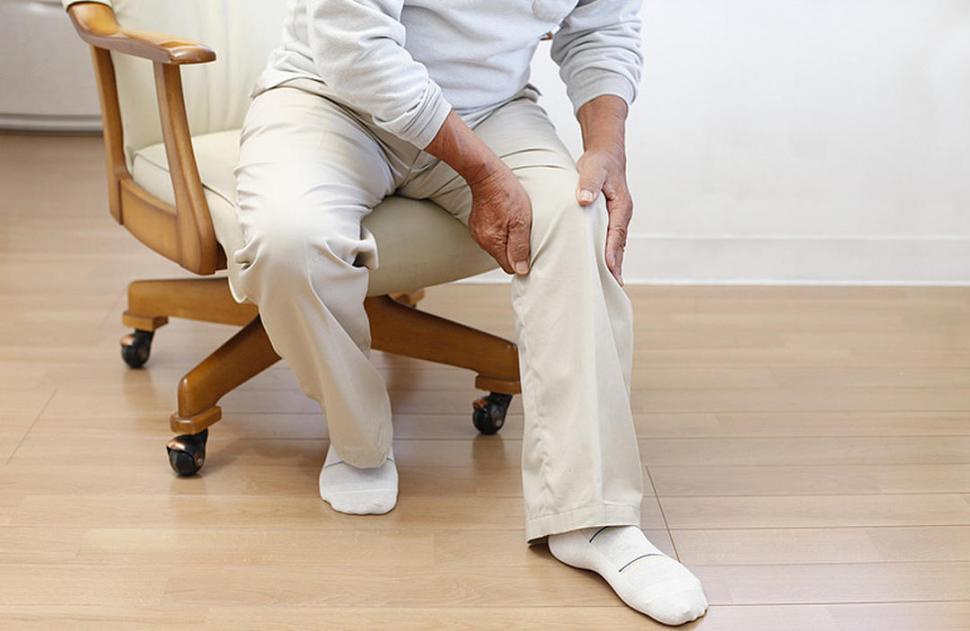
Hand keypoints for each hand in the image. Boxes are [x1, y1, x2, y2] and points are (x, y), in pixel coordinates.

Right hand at [423, 111, 532, 275]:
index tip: (529, 249)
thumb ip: (520, 247)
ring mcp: (478, 232)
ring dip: (509, 239)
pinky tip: (506, 217)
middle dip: (515, 250)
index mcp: (493, 243)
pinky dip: (501, 230)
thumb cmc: (507, 193)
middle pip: (503, 257)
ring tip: (515, 222)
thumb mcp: (521, 221)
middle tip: (525, 232)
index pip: (509, 267)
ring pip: (498, 246)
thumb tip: (521, 270)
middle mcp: (482, 241)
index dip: (521, 261)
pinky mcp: (477, 224)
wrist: (488, 174)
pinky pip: (492, 235)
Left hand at [576, 146, 631, 284]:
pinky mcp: (609, 220)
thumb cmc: (599, 163)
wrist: (605, 156)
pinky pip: (609, 240)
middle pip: (619, 244)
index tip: (609, 268)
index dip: (613, 251)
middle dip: (616, 265)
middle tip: (613, 286)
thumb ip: (588, 184)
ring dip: (612, 262)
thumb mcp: (592, 170)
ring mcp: (616, 219)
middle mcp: (621, 215)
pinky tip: (598, 265)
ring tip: (606, 283)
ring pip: (615, 245)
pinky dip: (606, 253)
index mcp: (621, 206)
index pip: (616, 233)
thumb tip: (583, 200)